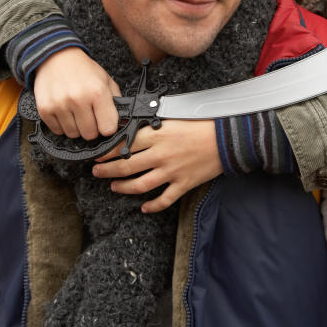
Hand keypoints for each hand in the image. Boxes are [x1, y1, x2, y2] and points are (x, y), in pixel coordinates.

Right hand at [32, 48, 121, 138]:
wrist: (57, 57)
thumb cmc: (84, 70)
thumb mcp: (106, 81)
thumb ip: (117, 102)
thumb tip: (124, 122)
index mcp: (97, 92)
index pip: (108, 128)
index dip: (108, 127)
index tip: (105, 122)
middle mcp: (78, 99)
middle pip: (90, 134)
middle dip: (92, 128)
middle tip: (90, 116)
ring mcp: (59, 105)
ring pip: (73, 134)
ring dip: (76, 127)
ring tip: (76, 112)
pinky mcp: (44, 109)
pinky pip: (57, 131)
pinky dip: (62, 125)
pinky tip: (65, 112)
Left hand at [92, 119, 221, 212]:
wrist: (228, 138)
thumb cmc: (203, 124)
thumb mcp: (174, 118)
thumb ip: (155, 125)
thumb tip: (135, 128)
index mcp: (158, 135)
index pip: (124, 145)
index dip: (107, 152)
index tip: (98, 154)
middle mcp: (161, 155)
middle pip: (126, 167)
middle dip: (107, 171)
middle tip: (97, 172)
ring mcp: (172, 171)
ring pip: (140, 185)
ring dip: (123, 188)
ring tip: (114, 187)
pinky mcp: (183, 183)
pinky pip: (164, 200)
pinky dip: (152, 206)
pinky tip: (144, 207)